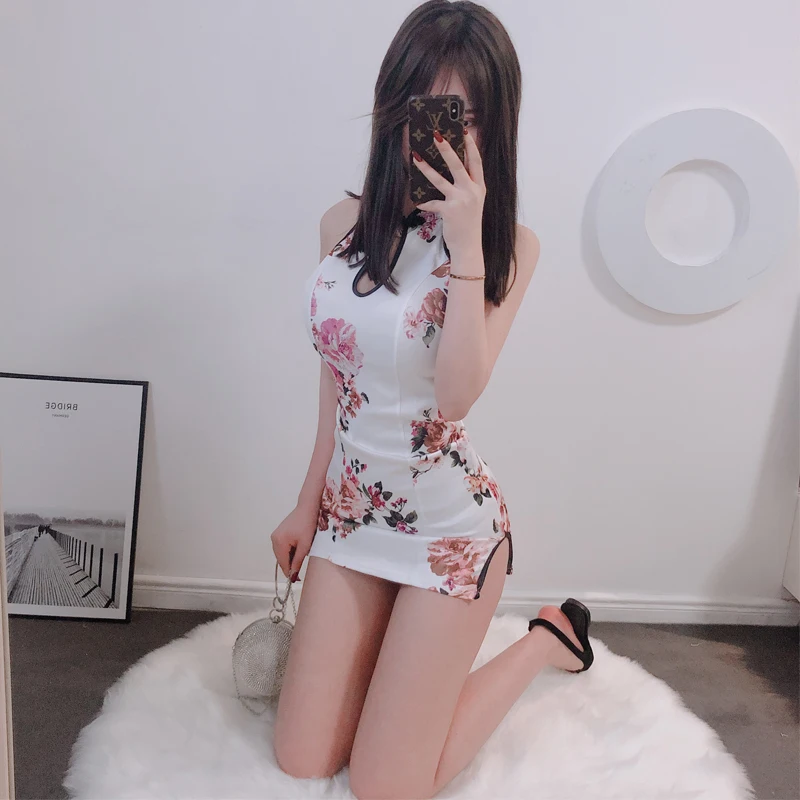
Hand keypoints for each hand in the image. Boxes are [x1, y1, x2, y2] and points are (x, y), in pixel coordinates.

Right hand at [270, 503, 316, 580]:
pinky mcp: (279, 533)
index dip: (289, 573)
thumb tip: (293, 575)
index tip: (297, 580)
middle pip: (280, 559)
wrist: (308, 507)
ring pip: (281, 554)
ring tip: (300, 559)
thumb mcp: (305, 545)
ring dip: (289, 559)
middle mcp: (274, 539)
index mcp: (279, 542)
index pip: (282, 563)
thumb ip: (297, 561)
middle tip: (300, 573)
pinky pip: (283, 547)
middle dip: (289, 566)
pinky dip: (289, 551)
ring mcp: (275, 535)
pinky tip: (297, 551)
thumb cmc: (308, 524)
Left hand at [412, 126, 485, 259]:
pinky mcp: (449, 211)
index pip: (476, 161)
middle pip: (458, 165)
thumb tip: (452, 170)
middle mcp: (472, 192)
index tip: (464, 131)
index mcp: (479, 187)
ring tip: (416, 156)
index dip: (471, 145)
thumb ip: (467, 186)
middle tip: (436, 135)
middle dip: (447, 148)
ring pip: (440, 180)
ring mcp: (460, 201)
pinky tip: (417, 200)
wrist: (469, 246)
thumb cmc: (469, 224)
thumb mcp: (473, 202)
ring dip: (426, 167)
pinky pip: (432, 202)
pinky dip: (423, 201)